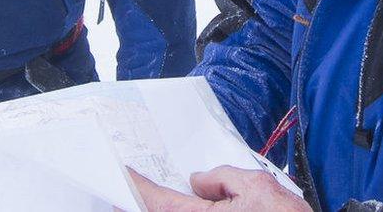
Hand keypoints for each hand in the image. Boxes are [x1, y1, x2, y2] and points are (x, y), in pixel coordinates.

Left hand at [130, 166, 309, 211]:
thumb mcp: (257, 185)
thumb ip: (224, 177)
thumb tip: (201, 180)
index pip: (156, 200)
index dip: (137, 186)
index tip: (125, 175)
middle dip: (142, 203)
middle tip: (128, 191)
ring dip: (163, 210)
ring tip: (151, 199)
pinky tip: (184, 206)